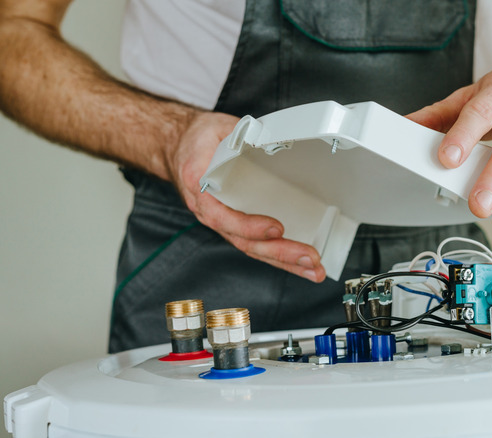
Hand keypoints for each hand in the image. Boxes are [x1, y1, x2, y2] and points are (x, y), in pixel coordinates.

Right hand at [166, 111, 326, 281]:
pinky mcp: (237, 224)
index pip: (221, 215)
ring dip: (286, 261)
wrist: (178, 146)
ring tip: (313, 268)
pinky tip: (301, 261)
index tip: (275, 229)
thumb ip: (241, 135)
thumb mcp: (216, 128)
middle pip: (244, 240)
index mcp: (200, 187)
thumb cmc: (197, 140)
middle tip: (309, 257)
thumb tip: (271, 136)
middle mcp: (211, 211)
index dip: (248, 226)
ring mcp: (225, 221)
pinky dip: (280, 255)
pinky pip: (257, 243)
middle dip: (280, 252)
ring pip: (253, 248)